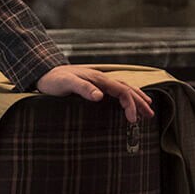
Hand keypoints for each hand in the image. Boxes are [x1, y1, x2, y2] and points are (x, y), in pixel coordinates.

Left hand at [37, 65, 154, 121]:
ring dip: (136, 98)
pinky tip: (128, 101)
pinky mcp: (95, 86)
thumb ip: (83, 89)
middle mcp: (101, 79)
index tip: (133, 120)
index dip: (131, 104)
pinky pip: (116, 89)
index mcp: (98, 80)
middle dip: (140, 102)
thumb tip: (100, 96)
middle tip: (150, 115)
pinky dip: (127, 95)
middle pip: (128, 88)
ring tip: (147, 108)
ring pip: (124, 88)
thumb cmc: (54, 80)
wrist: (44, 73)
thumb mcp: (67, 84)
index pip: (122, 90)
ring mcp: (99, 82)